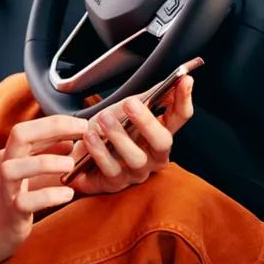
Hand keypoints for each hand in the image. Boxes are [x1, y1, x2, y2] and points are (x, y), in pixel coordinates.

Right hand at [0, 115, 85, 263]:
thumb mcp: (23, 180)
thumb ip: (44, 162)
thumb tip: (69, 142)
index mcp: (8, 157)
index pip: (30, 128)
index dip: (58, 122)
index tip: (84, 123)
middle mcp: (2, 168)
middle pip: (20, 135)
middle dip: (53, 127)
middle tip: (83, 129)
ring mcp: (2, 191)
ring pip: (15, 167)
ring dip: (46, 162)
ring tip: (71, 164)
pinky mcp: (7, 215)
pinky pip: (24, 202)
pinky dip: (47, 196)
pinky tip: (67, 194)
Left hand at [69, 75, 193, 193]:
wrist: (79, 155)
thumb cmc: (108, 131)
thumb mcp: (128, 109)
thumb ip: (151, 96)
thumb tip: (175, 80)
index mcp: (160, 134)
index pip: (179, 117)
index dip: (184, 99)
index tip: (184, 80)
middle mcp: (153, 156)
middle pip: (162, 142)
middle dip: (147, 122)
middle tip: (129, 103)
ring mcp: (136, 172)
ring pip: (135, 157)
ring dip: (118, 135)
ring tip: (104, 118)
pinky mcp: (115, 183)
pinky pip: (111, 169)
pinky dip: (99, 151)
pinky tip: (91, 136)